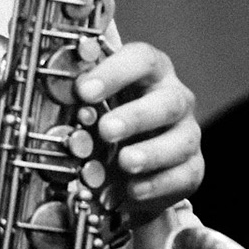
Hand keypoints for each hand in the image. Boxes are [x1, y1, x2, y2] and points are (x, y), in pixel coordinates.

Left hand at [75, 42, 201, 221]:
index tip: (85, 91)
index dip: (115, 72)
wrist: (128, 167)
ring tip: (126, 162)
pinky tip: (133, 189)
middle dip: (136, 117)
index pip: (142, 60)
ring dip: (151, 152)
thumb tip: (56, 97)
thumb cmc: (113, 123)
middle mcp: (174, 100)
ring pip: (182, 140)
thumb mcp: (96, 105)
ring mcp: (186, 134)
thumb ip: (83, 99)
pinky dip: (158, 184)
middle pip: (167, 101)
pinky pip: (183, 175)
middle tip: (107, 130)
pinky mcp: (192, 168)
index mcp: (151, 74)